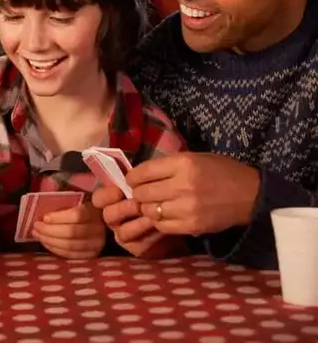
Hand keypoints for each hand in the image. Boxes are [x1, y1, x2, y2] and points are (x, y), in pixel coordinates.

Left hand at [32, 202, 105, 258]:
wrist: (98, 223)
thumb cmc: (81, 208)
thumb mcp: (76, 199)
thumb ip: (63, 199)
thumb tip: (43, 198)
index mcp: (95, 211)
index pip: (78, 215)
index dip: (59, 217)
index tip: (44, 217)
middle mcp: (99, 229)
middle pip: (72, 232)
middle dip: (49, 230)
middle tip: (36, 226)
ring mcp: (96, 245)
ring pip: (70, 246)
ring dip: (49, 240)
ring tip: (37, 234)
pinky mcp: (91, 255)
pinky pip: (70, 255)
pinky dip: (55, 249)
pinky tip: (45, 242)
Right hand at [94, 186, 186, 258]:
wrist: (180, 219)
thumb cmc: (162, 196)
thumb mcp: (151, 183)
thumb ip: (139, 178)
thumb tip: (132, 168)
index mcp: (113, 200)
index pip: (99, 198)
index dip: (106, 194)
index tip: (120, 189)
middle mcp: (115, 218)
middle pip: (108, 215)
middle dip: (123, 208)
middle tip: (137, 202)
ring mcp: (124, 234)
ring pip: (122, 231)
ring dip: (136, 222)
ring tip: (150, 215)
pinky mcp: (137, 248)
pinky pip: (137, 244)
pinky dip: (147, 235)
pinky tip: (157, 226)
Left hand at [127, 152, 260, 235]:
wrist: (251, 195)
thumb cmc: (221, 172)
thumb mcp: (195, 158)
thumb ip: (168, 165)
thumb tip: (140, 174)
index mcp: (183, 164)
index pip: (142, 172)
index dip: (132, 177)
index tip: (132, 180)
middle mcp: (182, 185)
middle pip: (142, 193)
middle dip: (138, 193)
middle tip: (142, 193)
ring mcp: (187, 208)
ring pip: (149, 211)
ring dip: (148, 208)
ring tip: (154, 204)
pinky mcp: (192, 226)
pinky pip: (162, 226)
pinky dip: (159, 221)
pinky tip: (165, 215)